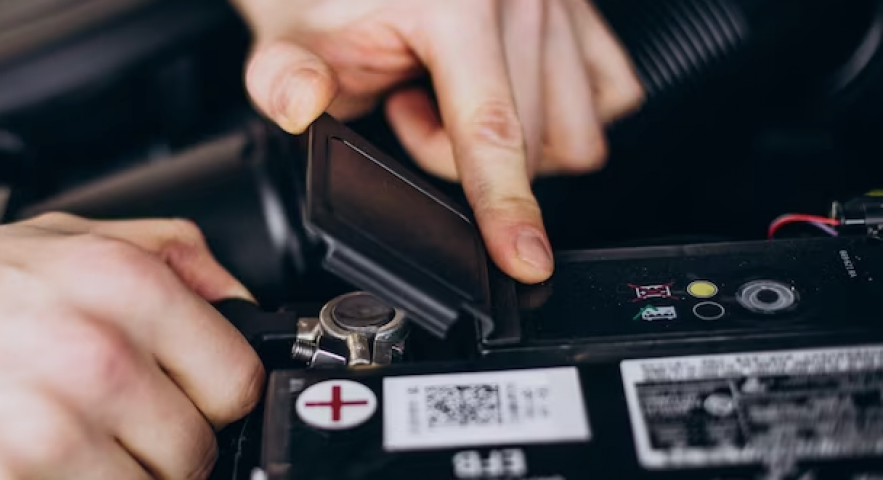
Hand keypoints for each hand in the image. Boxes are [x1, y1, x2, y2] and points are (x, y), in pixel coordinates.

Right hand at [0, 214, 262, 479]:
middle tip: (93, 428)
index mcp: (120, 287)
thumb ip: (167, 258)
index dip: (208, 401)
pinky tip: (20, 468)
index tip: (177, 404)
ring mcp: (50, 435)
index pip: (236, 383)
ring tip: (51, 451)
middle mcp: (94, 357)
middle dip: (154, 450)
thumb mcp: (57, 238)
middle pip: (192, 454)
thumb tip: (239, 304)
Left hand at [237, 0, 643, 282]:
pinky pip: (608, 100)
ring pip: (576, 135)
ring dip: (510, 141)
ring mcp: (564, 0)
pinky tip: (495, 90)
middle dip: (458, 156)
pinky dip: (554, 119)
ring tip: (445, 96)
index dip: (505, 206)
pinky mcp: (586, 13)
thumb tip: (301, 102)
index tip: (526, 260)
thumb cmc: (328, 2)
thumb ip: (282, 79)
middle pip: (532, 147)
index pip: (490, 130)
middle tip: (404, 109)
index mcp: (457, 0)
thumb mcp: (288, 42)